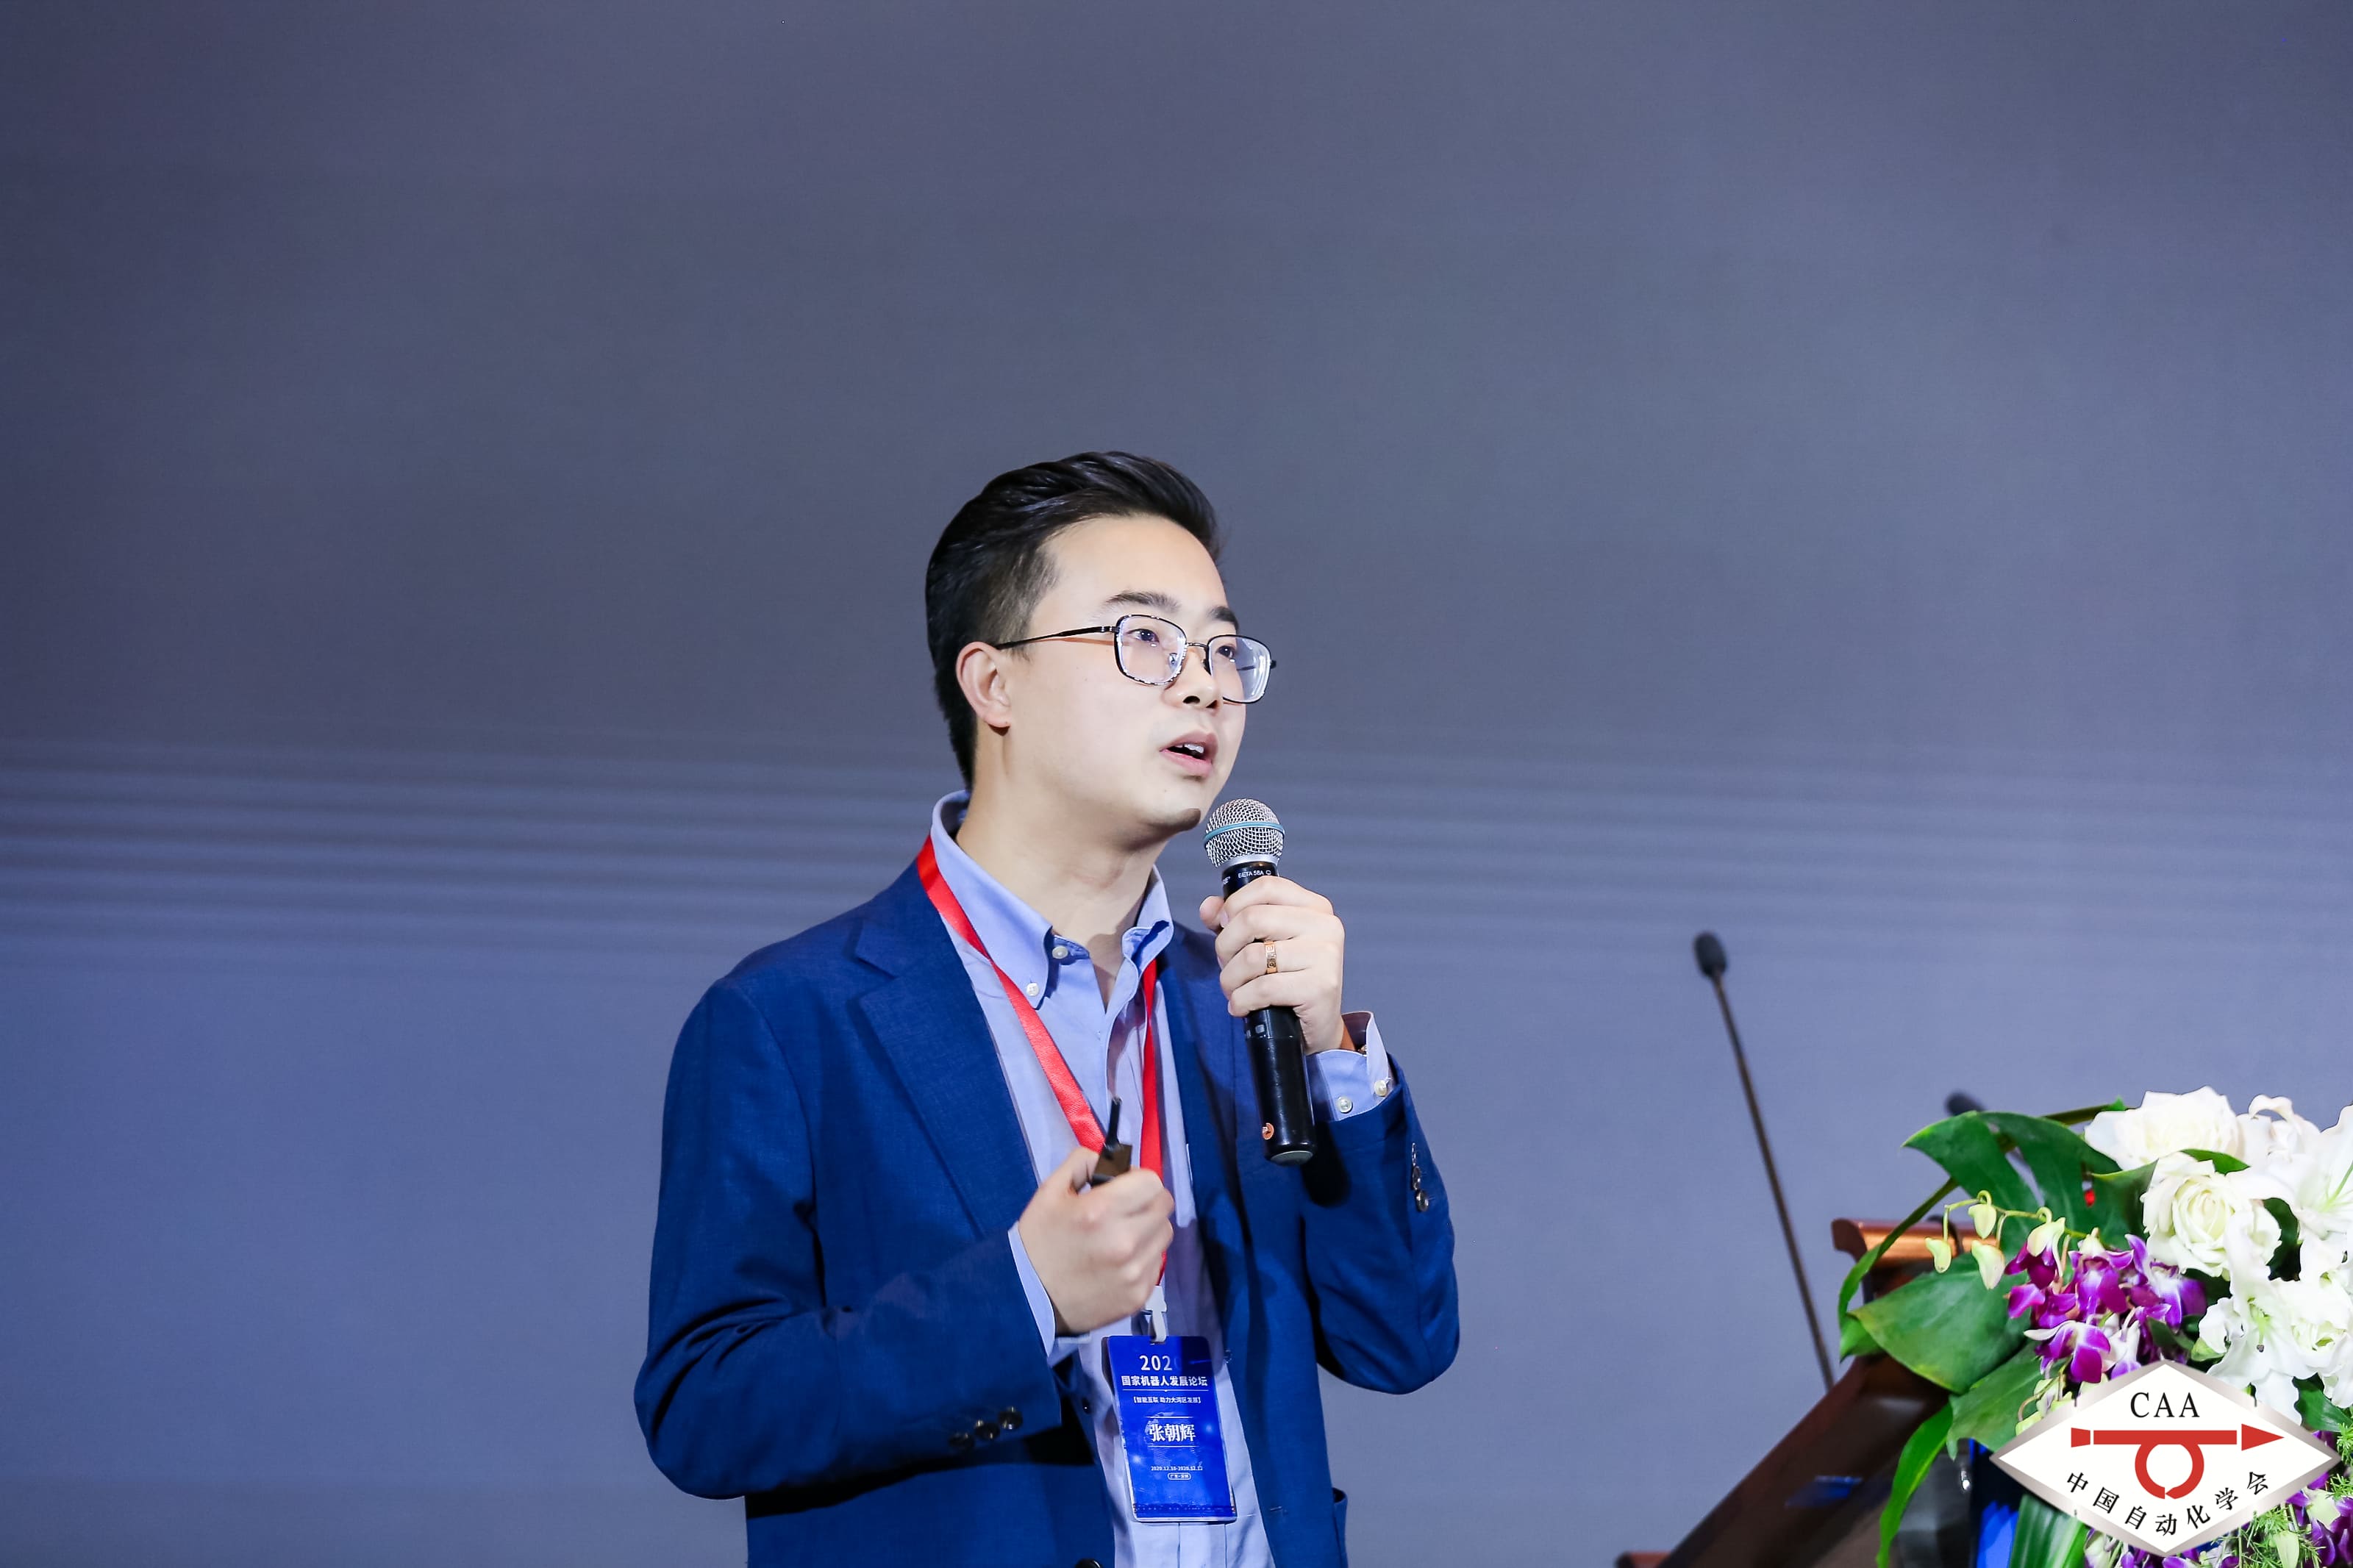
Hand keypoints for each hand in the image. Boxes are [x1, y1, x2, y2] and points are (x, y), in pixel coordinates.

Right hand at [1015, 1145, 1174, 1335]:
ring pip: (1164, 1234)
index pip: (1152, 1182)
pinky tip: (1120, 1261)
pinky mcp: (1139, 1295)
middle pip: (1163, 1206)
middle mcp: (1124, 1241)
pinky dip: (1144, 1257)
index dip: (1138, 1179)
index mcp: (1101, 1210)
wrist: (1028, 1297)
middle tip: (1125, 1209)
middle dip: (1146, 1201)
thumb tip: (1113, 1160)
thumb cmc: (1039, 1240)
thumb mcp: (1050, 1190)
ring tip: (1122, 1236)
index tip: (1124, 1187)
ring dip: (1149, 1229)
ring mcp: (1134, 1272)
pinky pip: (1157, 1263)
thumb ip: (1084, 1162)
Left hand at [1198, 876, 1353, 1054]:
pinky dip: (1241, 1000)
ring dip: (1230, 979)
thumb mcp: (1263, 943)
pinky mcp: (1320, 987)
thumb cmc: (1288, 980)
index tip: (1223, 925)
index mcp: (1314, 907)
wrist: (1316, 1027)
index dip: (1235, 904)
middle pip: (1252, 919)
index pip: (1267, 886)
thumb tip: (1209, 907)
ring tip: (1233, 990)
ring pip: (1253, 956)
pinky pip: (1263, 987)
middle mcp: (1325, 925)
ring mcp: (1325, 956)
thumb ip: (1235, 920)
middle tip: (1227, 965)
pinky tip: (1241, 1006)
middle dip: (1225, 946)